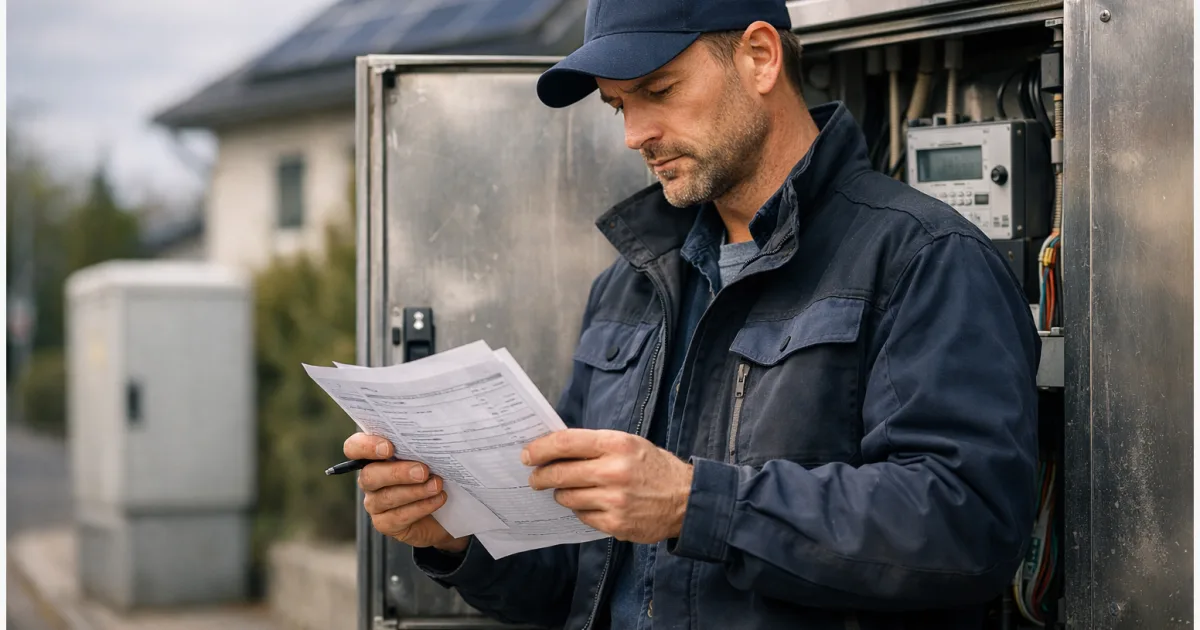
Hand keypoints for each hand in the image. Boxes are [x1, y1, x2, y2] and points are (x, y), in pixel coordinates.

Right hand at [344, 433, 468, 552]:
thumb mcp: (426, 456)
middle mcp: (369, 479)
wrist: (443, 510)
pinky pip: (398, 517)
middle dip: (397, 473)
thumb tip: (428, 438)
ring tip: (436, 485)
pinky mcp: (385, 523)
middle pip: (370, 475)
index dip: (366, 446)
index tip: (389, 448)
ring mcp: (374, 503)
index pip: (353, 448)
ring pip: (386, 497)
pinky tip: (438, 499)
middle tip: (423, 471)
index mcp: (373, 456)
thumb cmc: (432, 474)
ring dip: (415, 491)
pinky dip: (421, 507)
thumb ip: (420, 446)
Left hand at [523, 429, 692, 543]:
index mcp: (617, 444)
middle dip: (541, 476)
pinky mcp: (616, 524)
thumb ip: (596, 445)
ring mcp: (614, 500)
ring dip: (562, 494)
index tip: (527, 454)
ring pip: (567, 497)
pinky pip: (582, 517)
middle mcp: (614, 471)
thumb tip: (556, 448)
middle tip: (535, 478)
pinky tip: (592, 504)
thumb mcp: (630, 444)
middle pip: (560, 473)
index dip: (540, 448)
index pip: (566, 442)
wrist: (688, 500)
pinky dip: (582, 510)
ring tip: (569, 490)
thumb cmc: (655, 467)